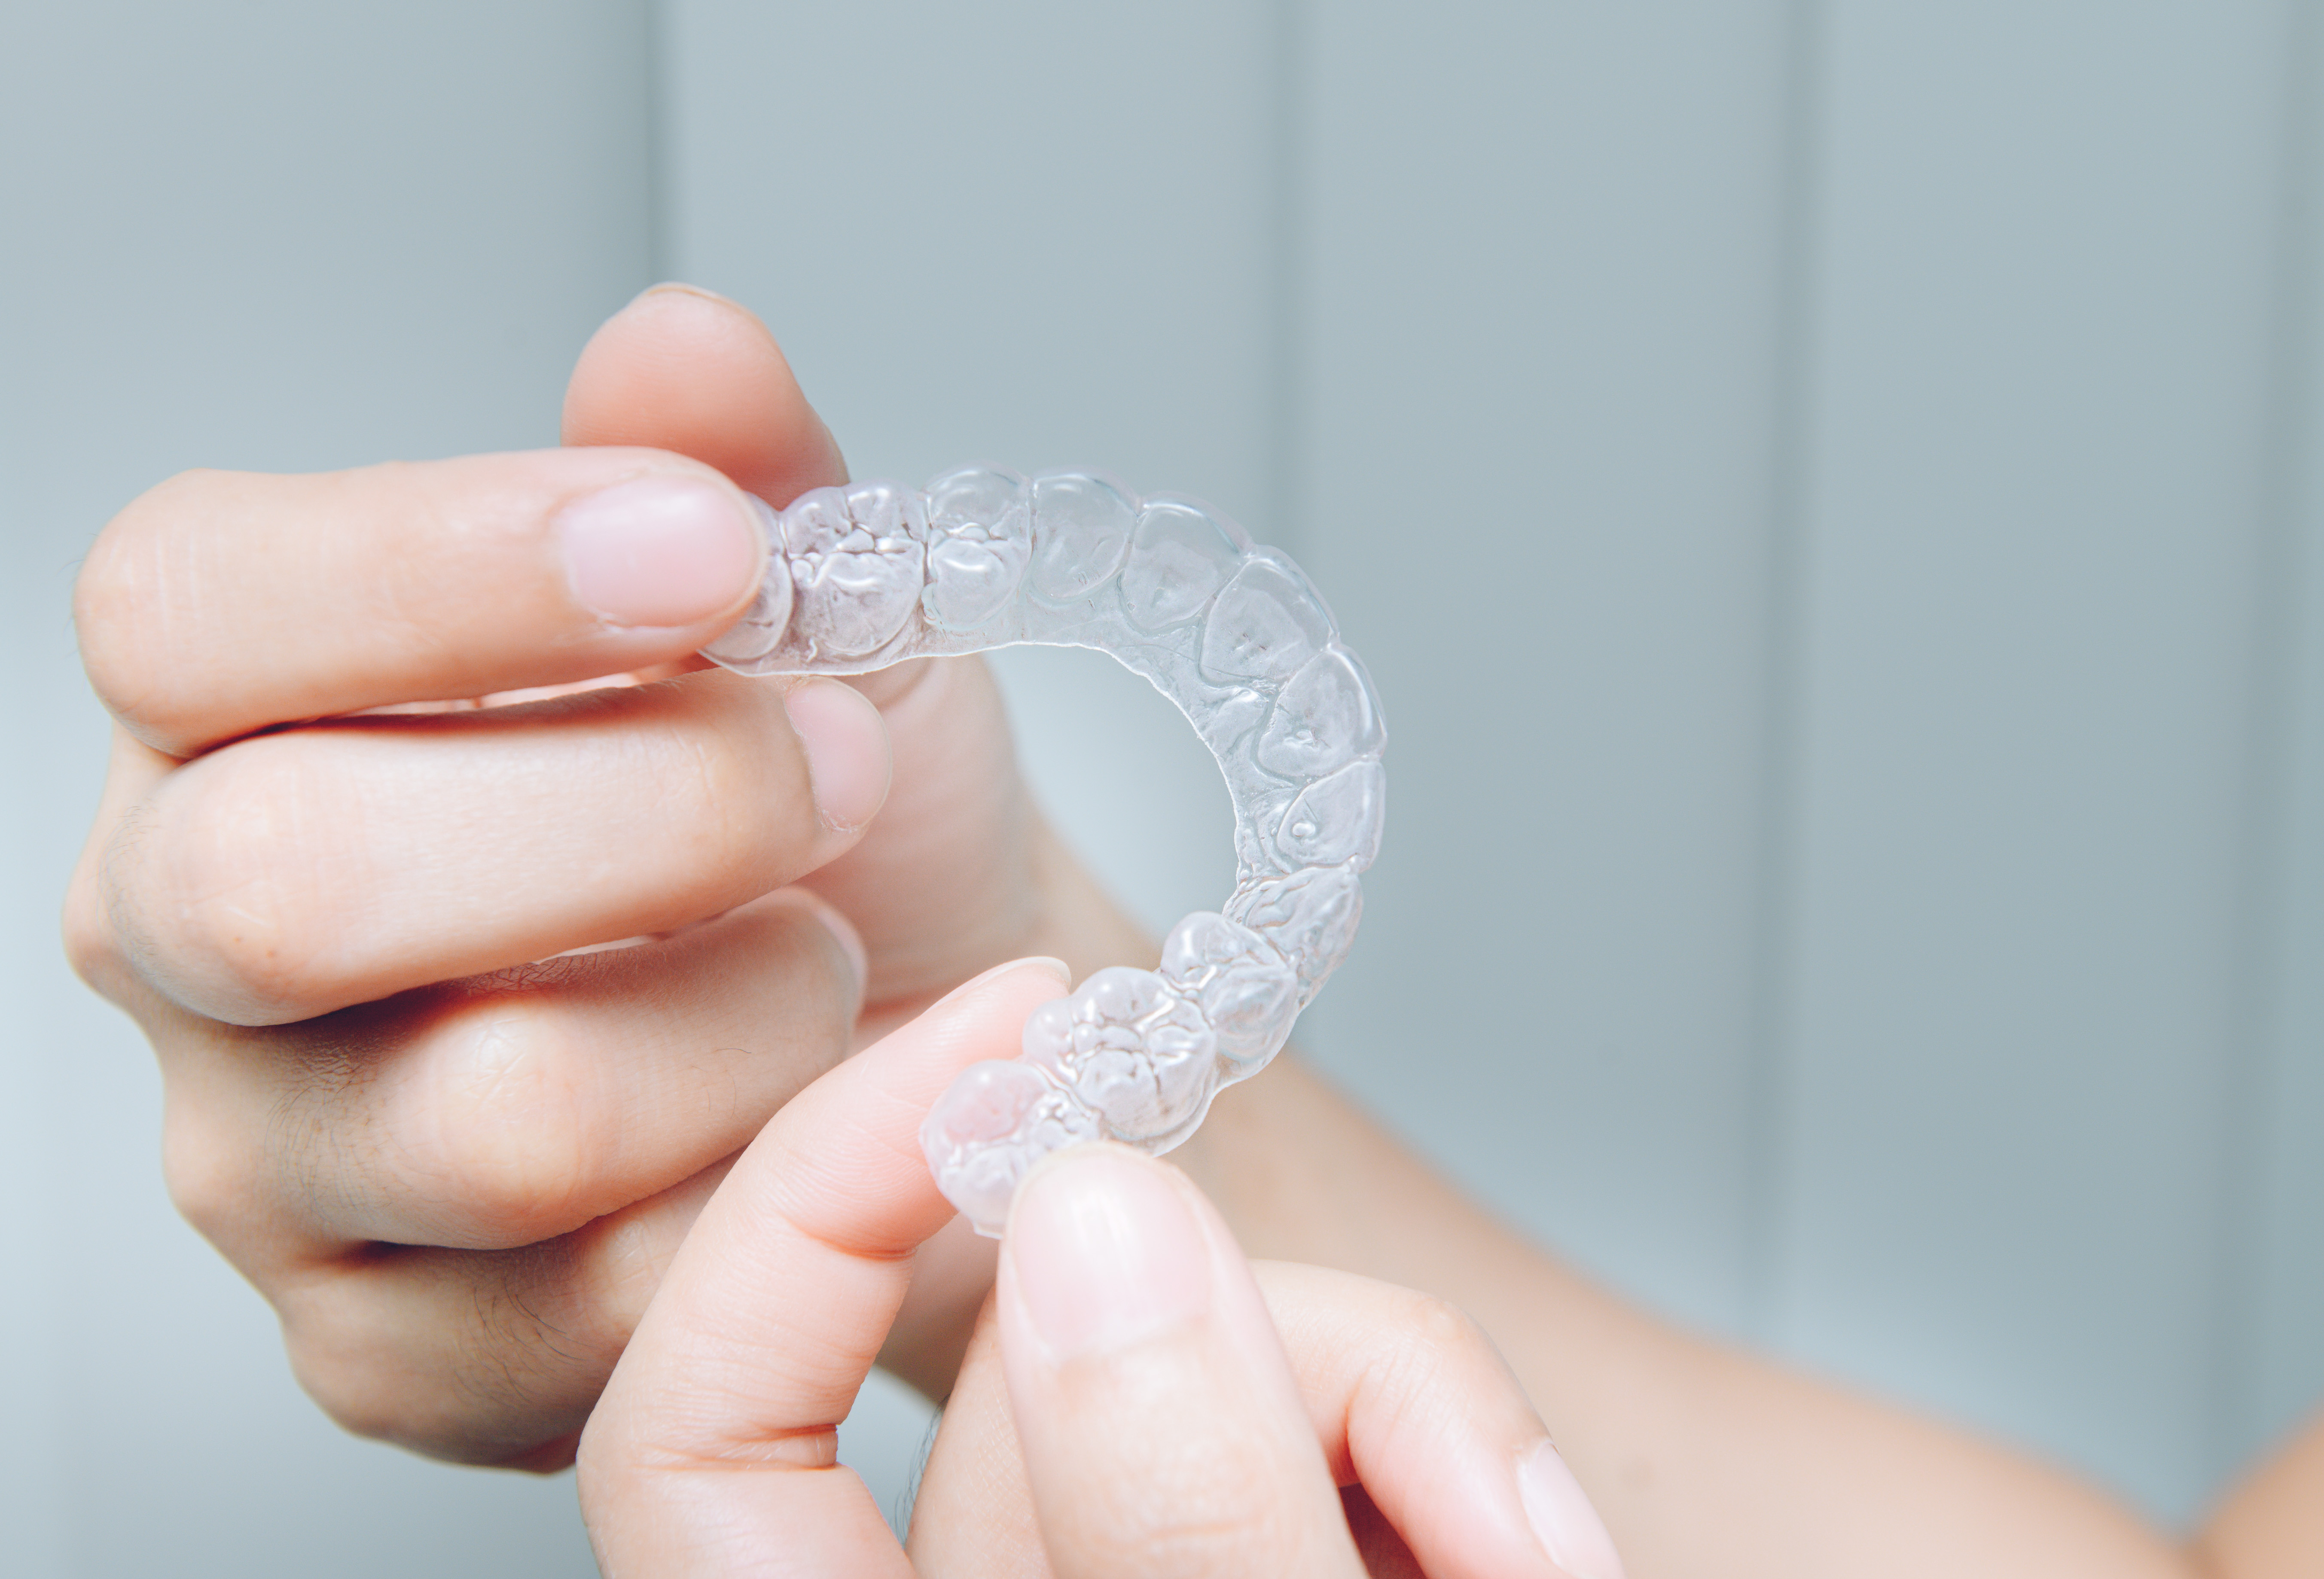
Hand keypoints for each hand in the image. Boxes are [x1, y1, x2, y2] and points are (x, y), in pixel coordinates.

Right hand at [62, 285, 1134, 1466]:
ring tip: (838, 957)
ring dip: (742, 1019)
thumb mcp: (813, 607)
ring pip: (487, 1116)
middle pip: (294, 883)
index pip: (191, 607)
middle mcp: (191, 936)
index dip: (449, 568)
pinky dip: (770, 1194)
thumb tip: (682, 354)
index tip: (709, 552)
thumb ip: (735, 469)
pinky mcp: (386, 1347)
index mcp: (232, 705)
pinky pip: (590, 1305)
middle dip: (640, 815)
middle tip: (830, 776)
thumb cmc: (832, 802)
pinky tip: (826, 1114)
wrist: (920, 998)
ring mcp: (272, 1164)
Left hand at [577, 961, 1622, 1578]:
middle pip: (1032, 1377)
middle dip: (1275, 1360)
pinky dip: (1442, 1458)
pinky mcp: (1271, 1564)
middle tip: (1481, 1504)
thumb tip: (1090, 1222)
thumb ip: (1182, 1538)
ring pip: (1202, 1364)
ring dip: (1399, 1413)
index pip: (705, 1443)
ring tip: (1537, 1559)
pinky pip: (1321, 1429)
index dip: (815, 1204)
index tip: (1023, 1031)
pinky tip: (1528, 1550)